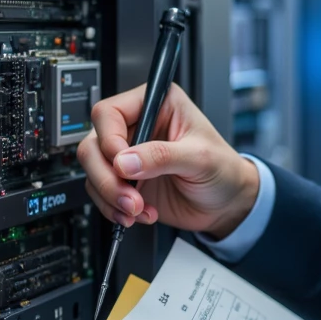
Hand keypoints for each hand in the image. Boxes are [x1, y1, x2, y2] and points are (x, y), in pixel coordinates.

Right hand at [77, 81, 258, 238]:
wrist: (227, 205)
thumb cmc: (224, 170)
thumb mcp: (200, 158)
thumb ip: (163, 156)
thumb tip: (125, 161)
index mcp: (156, 105)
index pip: (110, 113)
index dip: (109, 140)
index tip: (123, 165)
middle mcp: (137, 127)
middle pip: (93, 144)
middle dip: (107, 177)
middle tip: (130, 197)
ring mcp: (128, 156)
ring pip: (93, 171)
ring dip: (110, 196)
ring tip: (138, 210)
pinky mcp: (125, 182)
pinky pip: (101, 193)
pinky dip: (114, 208)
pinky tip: (139, 214)